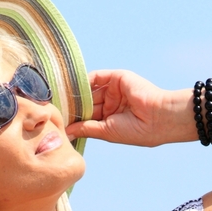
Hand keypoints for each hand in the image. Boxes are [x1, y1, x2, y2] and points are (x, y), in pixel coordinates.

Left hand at [66, 70, 184, 146]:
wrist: (158, 119)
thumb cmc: (137, 131)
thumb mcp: (107, 132)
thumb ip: (86, 128)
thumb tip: (67, 132)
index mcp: (112, 119)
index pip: (88, 117)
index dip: (74, 119)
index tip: (57, 121)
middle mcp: (113, 103)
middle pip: (86, 103)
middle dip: (72, 106)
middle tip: (53, 108)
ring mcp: (115, 90)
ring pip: (89, 90)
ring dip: (75, 94)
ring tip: (58, 99)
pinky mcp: (117, 78)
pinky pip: (95, 77)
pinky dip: (82, 82)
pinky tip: (69, 88)